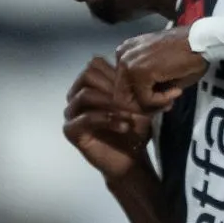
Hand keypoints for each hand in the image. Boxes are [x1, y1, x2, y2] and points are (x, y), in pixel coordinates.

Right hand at [63, 58, 152, 180]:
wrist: (130, 158)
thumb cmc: (134, 128)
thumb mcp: (141, 103)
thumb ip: (140, 86)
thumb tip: (152, 70)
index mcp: (89, 84)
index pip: (95, 64)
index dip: (116, 72)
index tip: (136, 87)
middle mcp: (75, 95)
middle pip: (87, 75)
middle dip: (113, 87)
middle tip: (132, 101)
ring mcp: (71, 113)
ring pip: (85, 95)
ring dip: (111, 103)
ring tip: (130, 115)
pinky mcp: (71, 130)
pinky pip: (85, 118)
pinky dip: (107, 119)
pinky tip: (124, 126)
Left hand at [117, 26, 209, 109]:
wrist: (202, 42)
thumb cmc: (188, 53)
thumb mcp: (162, 71)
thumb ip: (148, 86)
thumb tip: (146, 106)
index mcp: (126, 52)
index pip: (122, 86)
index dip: (140, 100)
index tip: (161, 100)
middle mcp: (122, 55)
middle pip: (121, 96)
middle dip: (144, 106)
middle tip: (166, 104)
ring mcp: (128, 63)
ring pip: (129, 101)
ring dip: (152, 105)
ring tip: (171, 98)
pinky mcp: (139, 72)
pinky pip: (145, 99)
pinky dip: (161, 101)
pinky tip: (176, 91)